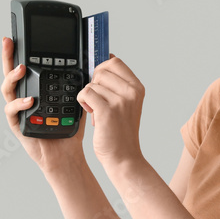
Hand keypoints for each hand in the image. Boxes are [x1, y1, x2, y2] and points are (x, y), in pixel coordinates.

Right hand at [0, 36, 86, 173]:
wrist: (66, 154)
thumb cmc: (67, 127)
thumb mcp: (74, 99)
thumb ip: (76, 82)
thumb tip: (89, 62)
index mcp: (35, 89)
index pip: (26, 66)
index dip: (19, 52)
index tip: (16, 36)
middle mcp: (23, 97)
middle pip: (10, 73)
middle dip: (7, 56)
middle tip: (8, 41)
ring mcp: (18, 110)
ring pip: (7, 90)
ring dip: (13, 78)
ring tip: (21, 69)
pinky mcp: (17, 125)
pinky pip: (11, 112)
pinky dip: (19, 105)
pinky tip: (28, 101)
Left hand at [76, 53, 144, 167]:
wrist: (124, 157)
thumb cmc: (121, 131)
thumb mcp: (126, 104)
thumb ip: (117, 85)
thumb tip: (100, 65)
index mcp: (137, 88)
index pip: (115, 61)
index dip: (101, 66)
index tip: (97, 78)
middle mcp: (131, 92)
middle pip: (101, 70)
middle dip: (93, 83)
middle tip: (98, 100)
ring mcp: (120, 101)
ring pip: (92, 83)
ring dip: (88, 96)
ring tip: (97, 110)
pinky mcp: (107, 111)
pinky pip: (86, 93)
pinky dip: (82, 101)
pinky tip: (90, 111)